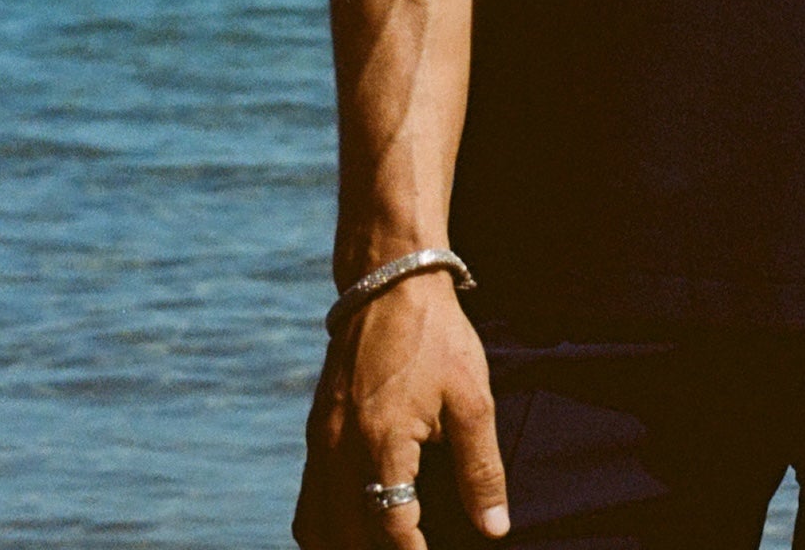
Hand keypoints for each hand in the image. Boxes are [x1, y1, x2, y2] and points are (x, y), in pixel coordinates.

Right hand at [293, 274, 509, 548]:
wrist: (390, 281)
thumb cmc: (437, 336)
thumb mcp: (472, 397)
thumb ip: (481, 468)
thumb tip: (495, 528)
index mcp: (381, 441)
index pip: (390, 529)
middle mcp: (341, 448)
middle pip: (347, 537)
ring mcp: (322, 441)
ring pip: (316, 527)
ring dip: (346, 546)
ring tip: (383, 548)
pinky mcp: (317, 431)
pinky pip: (308, 501)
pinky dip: (326, 527)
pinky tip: (356, 528)